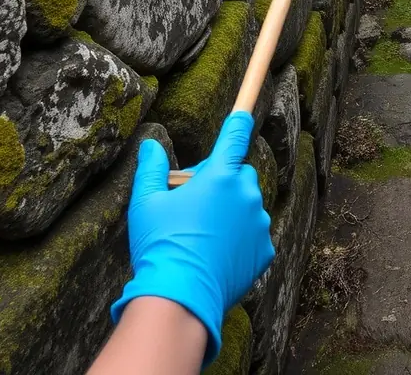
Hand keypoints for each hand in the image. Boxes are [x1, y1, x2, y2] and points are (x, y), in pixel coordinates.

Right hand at [111, 114, 274, 364]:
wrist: (180, 297)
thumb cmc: (162, 244)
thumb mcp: (146, 202)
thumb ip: (152, 168)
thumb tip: (150, 144)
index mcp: (220, 176)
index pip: (234, 136)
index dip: (238, 122)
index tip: (245, 113)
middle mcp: (246, 193)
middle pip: (238, 174)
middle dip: (221, 182)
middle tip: (193, 203)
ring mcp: (258, 223)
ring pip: (247, 206)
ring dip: (232, 212)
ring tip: (202, 236)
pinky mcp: (264, 250)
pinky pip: (254, 234)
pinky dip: (240, 240)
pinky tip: (216, 254)